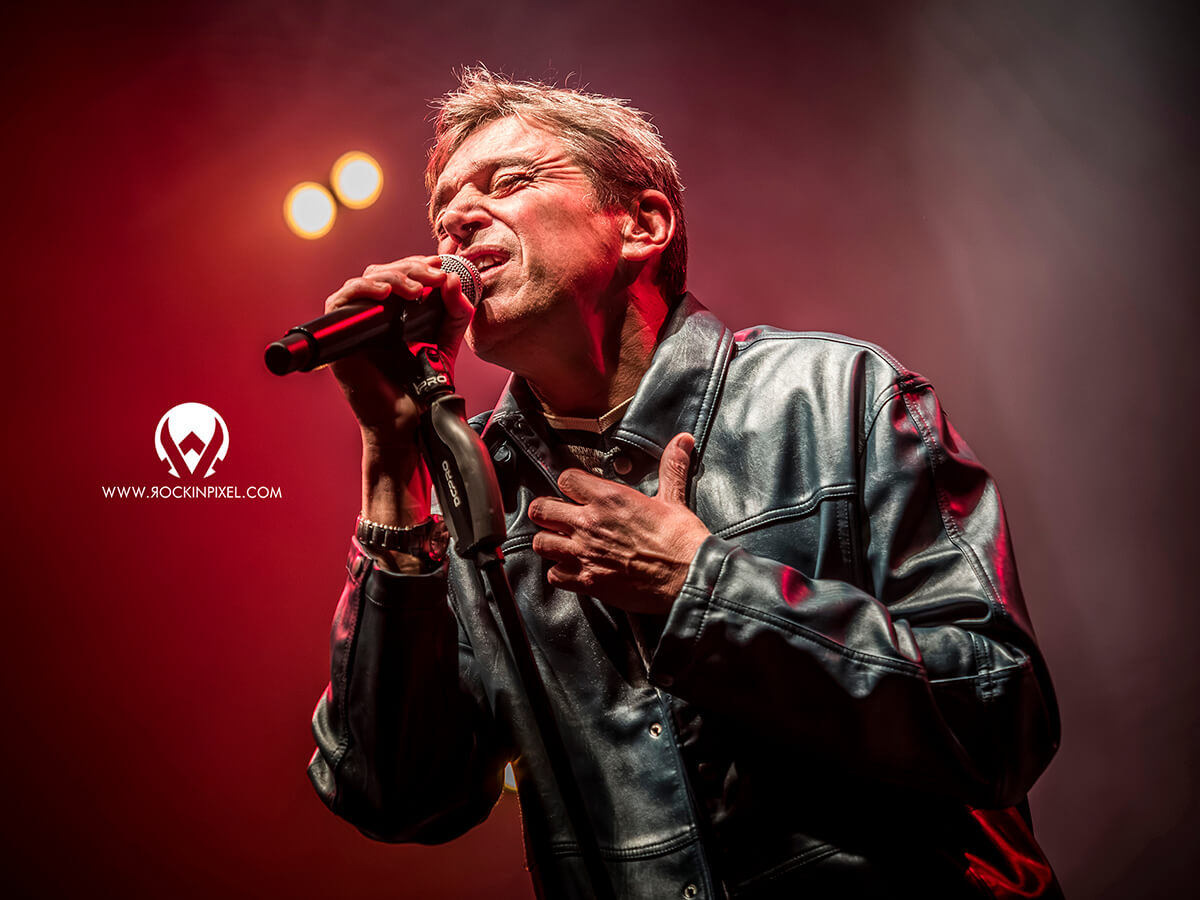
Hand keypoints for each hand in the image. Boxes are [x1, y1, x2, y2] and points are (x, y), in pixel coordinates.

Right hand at [326, 255, 473, 442]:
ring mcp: (355, 325)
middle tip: (435, 276)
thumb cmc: (423, 387)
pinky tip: (386, 294)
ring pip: (365, 281)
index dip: (418, 265)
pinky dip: (362, 290)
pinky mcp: (339, 338)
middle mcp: (372, 315)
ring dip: (392, 277)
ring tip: (417, 288)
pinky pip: (340, 302)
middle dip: (411, 268)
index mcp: (394, 313)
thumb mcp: (447, 342)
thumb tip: (453, 281)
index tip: (441, 266)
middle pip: (382, 272)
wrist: (411, 421)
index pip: (399, 274)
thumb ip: (455, 314)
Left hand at [529, 432, 709, 613]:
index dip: (569, 484)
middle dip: (547, 512)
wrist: (689, 578)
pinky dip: (560, 573)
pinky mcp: (587, 581)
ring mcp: (585, 553)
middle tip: (559, 517)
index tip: (575, 492)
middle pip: (541, 510)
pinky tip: (572, 569)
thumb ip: (671, 468)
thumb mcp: (674, 499)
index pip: (565, 479)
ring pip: (540, 543)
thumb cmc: (682, 541)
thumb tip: (681, 441)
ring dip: (550, 542)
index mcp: (608, 498)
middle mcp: (590, 524)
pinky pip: (554, 575)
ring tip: (562, 543)